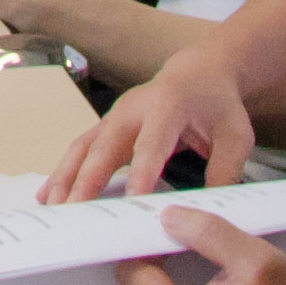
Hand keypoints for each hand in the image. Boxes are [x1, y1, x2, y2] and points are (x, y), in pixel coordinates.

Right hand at [47, 47, 253, 201]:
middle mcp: (133, 108)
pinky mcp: (107, 125)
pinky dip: (65, 172)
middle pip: (105, 145)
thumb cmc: (218, 104)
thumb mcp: (236, 136)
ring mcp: (115, 115)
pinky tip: (49, 194)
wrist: (198, 72)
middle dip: (88, 179)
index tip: (132, 202)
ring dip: (67, 177)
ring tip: (54, 208)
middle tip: (76, 212)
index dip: (141, 173)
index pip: (152, 144)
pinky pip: (81, 149)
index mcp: (168, 105)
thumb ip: (224, 172)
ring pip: (84, 146)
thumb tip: (207, 212)